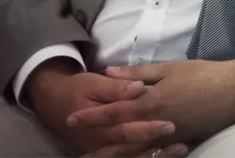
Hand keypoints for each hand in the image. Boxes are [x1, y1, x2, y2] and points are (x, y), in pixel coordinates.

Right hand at [25, 62, 183, 156]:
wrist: (52, 101)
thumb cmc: (77, 88)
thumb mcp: (94, 82)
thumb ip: (116, 87)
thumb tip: (138, 87)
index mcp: (96, 125)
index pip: (125, 129)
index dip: (147, 128)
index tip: (171, 125)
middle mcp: (97, 141)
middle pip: (129, 148)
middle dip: (155, 146)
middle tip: (182, 143)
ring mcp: (100, 149)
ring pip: (127, 157)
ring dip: (153, 155)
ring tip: (181, 149)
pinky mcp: (104, 151)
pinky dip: (144, 157)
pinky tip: (164, 153)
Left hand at [69, 58, 234, 144]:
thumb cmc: (204, 75)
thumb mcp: (171, 68)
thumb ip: (138, 74)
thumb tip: (109, 73)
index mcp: (150, 103)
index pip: (113, 111)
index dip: (91, 115)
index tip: (71, 118)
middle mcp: (154, 124)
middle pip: (117, 135)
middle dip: (95, 137)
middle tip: (75, 139)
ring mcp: (166, 137)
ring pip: (132, 149)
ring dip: (111, 151)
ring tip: (94, 153)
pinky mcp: (178, 142)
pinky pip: (151, 152)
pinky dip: (136, 154)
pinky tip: (128, 154)